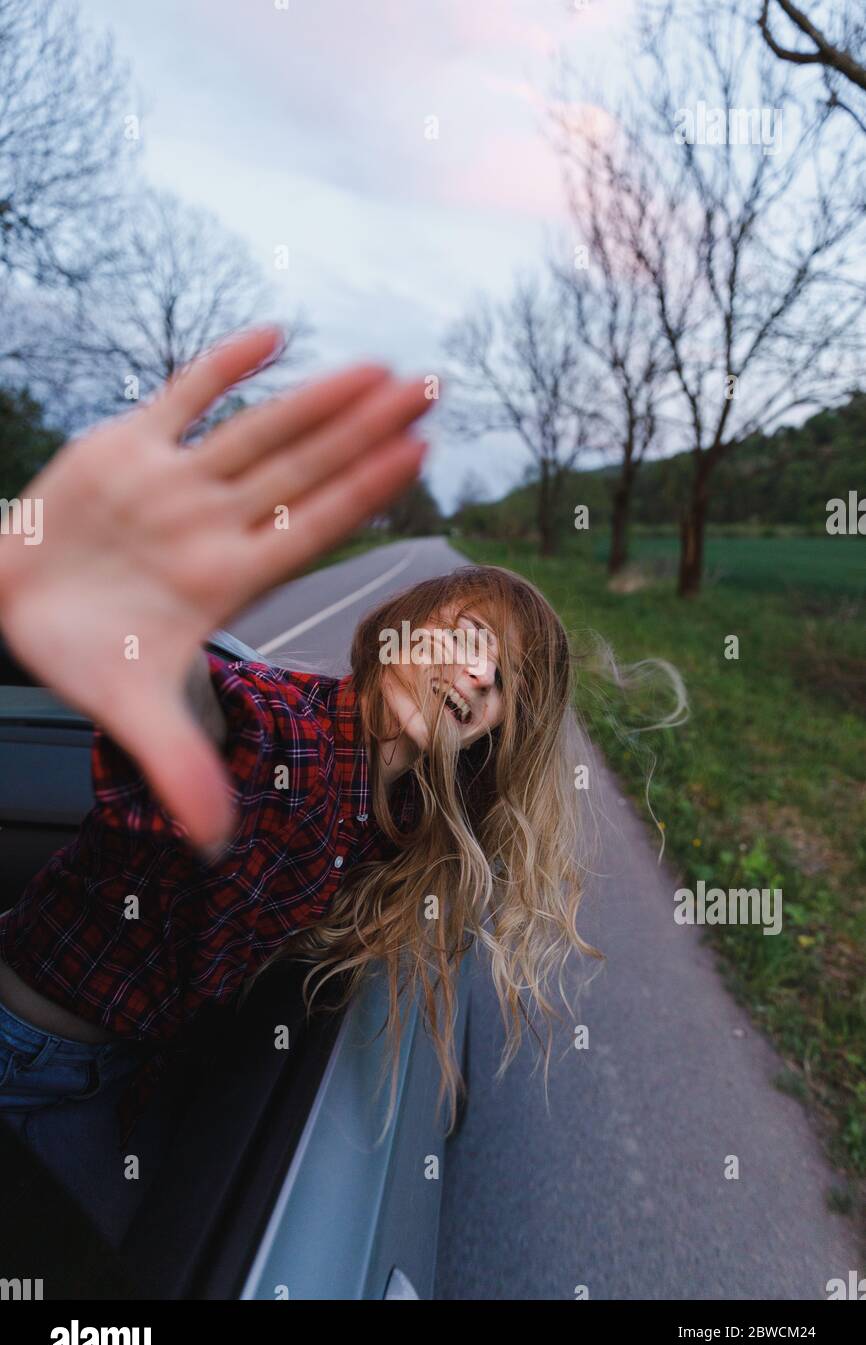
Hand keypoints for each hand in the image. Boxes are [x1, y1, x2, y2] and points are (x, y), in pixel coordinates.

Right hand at [0, 325, 434, 853]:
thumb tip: (217, 843)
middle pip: (303, 470)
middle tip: (427, 390)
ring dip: (315, 398)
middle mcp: (214, 523)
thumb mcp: (127, 711)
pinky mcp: (130, 446)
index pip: (308, 528)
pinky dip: (223, 367)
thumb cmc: (77, 654)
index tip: (417, 456)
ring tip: (377, 368)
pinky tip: (275, 334)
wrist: (10, 605)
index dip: (362, 493)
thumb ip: (177, 766)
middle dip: (362, 432)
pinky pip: (185, 396)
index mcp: (224, 579)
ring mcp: (177, 480)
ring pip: (258, 429)